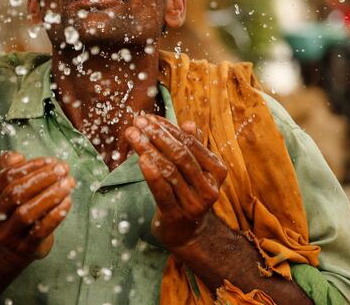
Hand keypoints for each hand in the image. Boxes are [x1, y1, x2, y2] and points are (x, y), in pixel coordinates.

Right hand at [0, 151, 74, 259]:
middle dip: (42, 178)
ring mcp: (5, 235)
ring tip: (68, 183)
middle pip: (16, 194)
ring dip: (51, 195)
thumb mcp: (3, 186)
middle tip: (63, 169)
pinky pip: (40, 230)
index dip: (30, 166)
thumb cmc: (10, 207)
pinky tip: (67, 201)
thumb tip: (17, 157)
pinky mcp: (23, 248)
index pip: (6, 177)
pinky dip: (55, 215)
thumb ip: (7, 167)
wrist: (6, 248)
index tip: (51, 160)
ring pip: (27, 213)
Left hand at [125, 115, 227, 248]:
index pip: (190, 143)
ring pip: (169, 170)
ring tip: (132, 135)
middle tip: (138, 122)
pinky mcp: (176, 215)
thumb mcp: (195, 170)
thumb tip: (188, 123)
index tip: (149, 118)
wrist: (186, 233)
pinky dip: (152, 174)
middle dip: (157, 136)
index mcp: (217, 171)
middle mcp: (209, 187)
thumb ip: (193, 147)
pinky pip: (162, 191)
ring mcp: (194, 204)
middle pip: (180, 155)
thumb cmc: (188, 193)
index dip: (169, 128)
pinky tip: (140, 159)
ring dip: (148, 149)